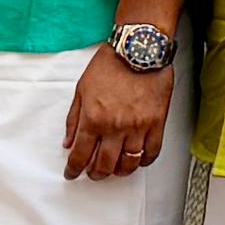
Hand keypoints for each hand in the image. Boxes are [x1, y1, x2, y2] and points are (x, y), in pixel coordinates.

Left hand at [62, 46, 169, 183]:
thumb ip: (74, 119)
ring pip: (128, 164)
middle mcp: (115, 128)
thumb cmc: (111, 64)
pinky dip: (143, 161)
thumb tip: (68, 142)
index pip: (80, 155)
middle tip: (93, 174)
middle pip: (104, 165)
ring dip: (119, 171)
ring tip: (115, 169)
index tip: (72, 173)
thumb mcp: (82, 89)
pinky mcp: (156, 123)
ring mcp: (137, 127)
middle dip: (95, 174)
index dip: (74, 169)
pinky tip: (137, 160)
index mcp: (93, 119)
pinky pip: (151, 152)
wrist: (138, 49)